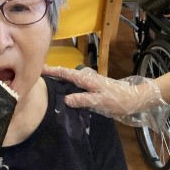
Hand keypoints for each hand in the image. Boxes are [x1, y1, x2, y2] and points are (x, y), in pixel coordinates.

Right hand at [42, 65, 169, 128]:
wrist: (135, 99)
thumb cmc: (119, 100)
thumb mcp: (101, 102)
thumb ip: (83, 100)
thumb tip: (65, 99)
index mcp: (87, 79)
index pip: (65, 73)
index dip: (52, 70)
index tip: (38, 68)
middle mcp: (86, 78)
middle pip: (65, 74)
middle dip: (51, 72)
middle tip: (35, 74)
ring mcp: (89, 82)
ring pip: (70, 79)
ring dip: (58, 79)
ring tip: (45, 82)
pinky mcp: (93, 88)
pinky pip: (75, 85)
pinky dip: (66, 85)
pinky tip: (62, 91)